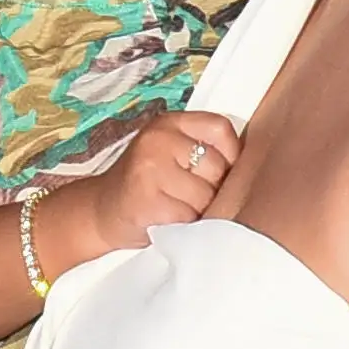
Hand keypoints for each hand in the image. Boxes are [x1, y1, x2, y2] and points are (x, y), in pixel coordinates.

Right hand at [47, 110, 241, 263]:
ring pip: (206, 195)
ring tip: (176, 207)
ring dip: (198, 211)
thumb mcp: (169, 153)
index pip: (221, 129)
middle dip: (211, 189)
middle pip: (217, 168)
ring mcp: (150, 168)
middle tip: (187, 196)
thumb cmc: (144, 186)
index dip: (230, 156)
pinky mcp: (147, 199)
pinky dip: (184, 225)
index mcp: (168, 123)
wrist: (99, 212)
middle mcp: (158, 140)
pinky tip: (166, 220)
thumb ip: (201, 149)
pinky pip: (189, 216)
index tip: (219, 174)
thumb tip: (249, 168)